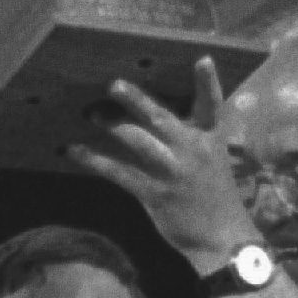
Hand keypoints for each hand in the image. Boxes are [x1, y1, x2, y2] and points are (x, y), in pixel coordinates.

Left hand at [63, 58, 259, 270]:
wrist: (223, 239)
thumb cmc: (215, 199)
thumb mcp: (211, 164)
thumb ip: (187, 143)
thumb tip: (153, 125)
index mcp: (210, 140)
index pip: (212, 105)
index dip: (207, 82)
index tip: (202, 58)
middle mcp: (192, 150)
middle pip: (162, 117)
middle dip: (136, 100)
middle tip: (114, 85)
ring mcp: (173, 171)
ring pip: (138, 141)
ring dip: (112, 126)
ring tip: (91, 114)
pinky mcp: (155, 193)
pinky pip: (120, 173)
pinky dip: (95, 161)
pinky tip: (75, 152)